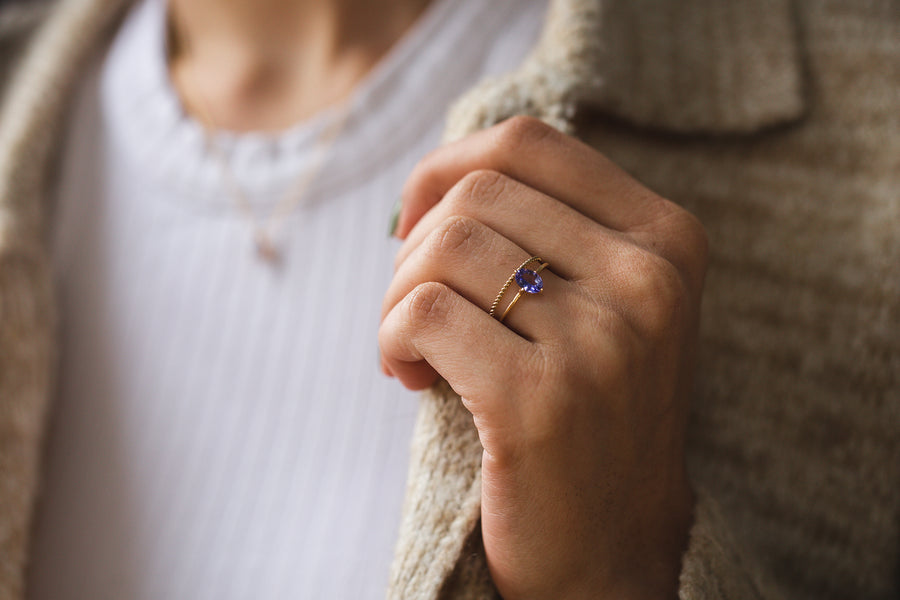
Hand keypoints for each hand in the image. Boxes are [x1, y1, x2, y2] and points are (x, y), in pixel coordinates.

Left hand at [379, 117, 705, 598]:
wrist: (614, 545)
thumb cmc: (590, 414)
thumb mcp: (605, 306)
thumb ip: (547, 230)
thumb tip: (433, 178)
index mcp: (667, 240)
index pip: (529, 144)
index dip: (448, 166)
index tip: (417, 219)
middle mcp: (647, 280)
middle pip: (476, 192)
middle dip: (415, 243)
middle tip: (414, 305)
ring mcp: (601, 341)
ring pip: (443, 248)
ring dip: (397, 295)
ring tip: (408, 345)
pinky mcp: (539, 400)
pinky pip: (422, 313)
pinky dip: (390, 336)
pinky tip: (405, 374)